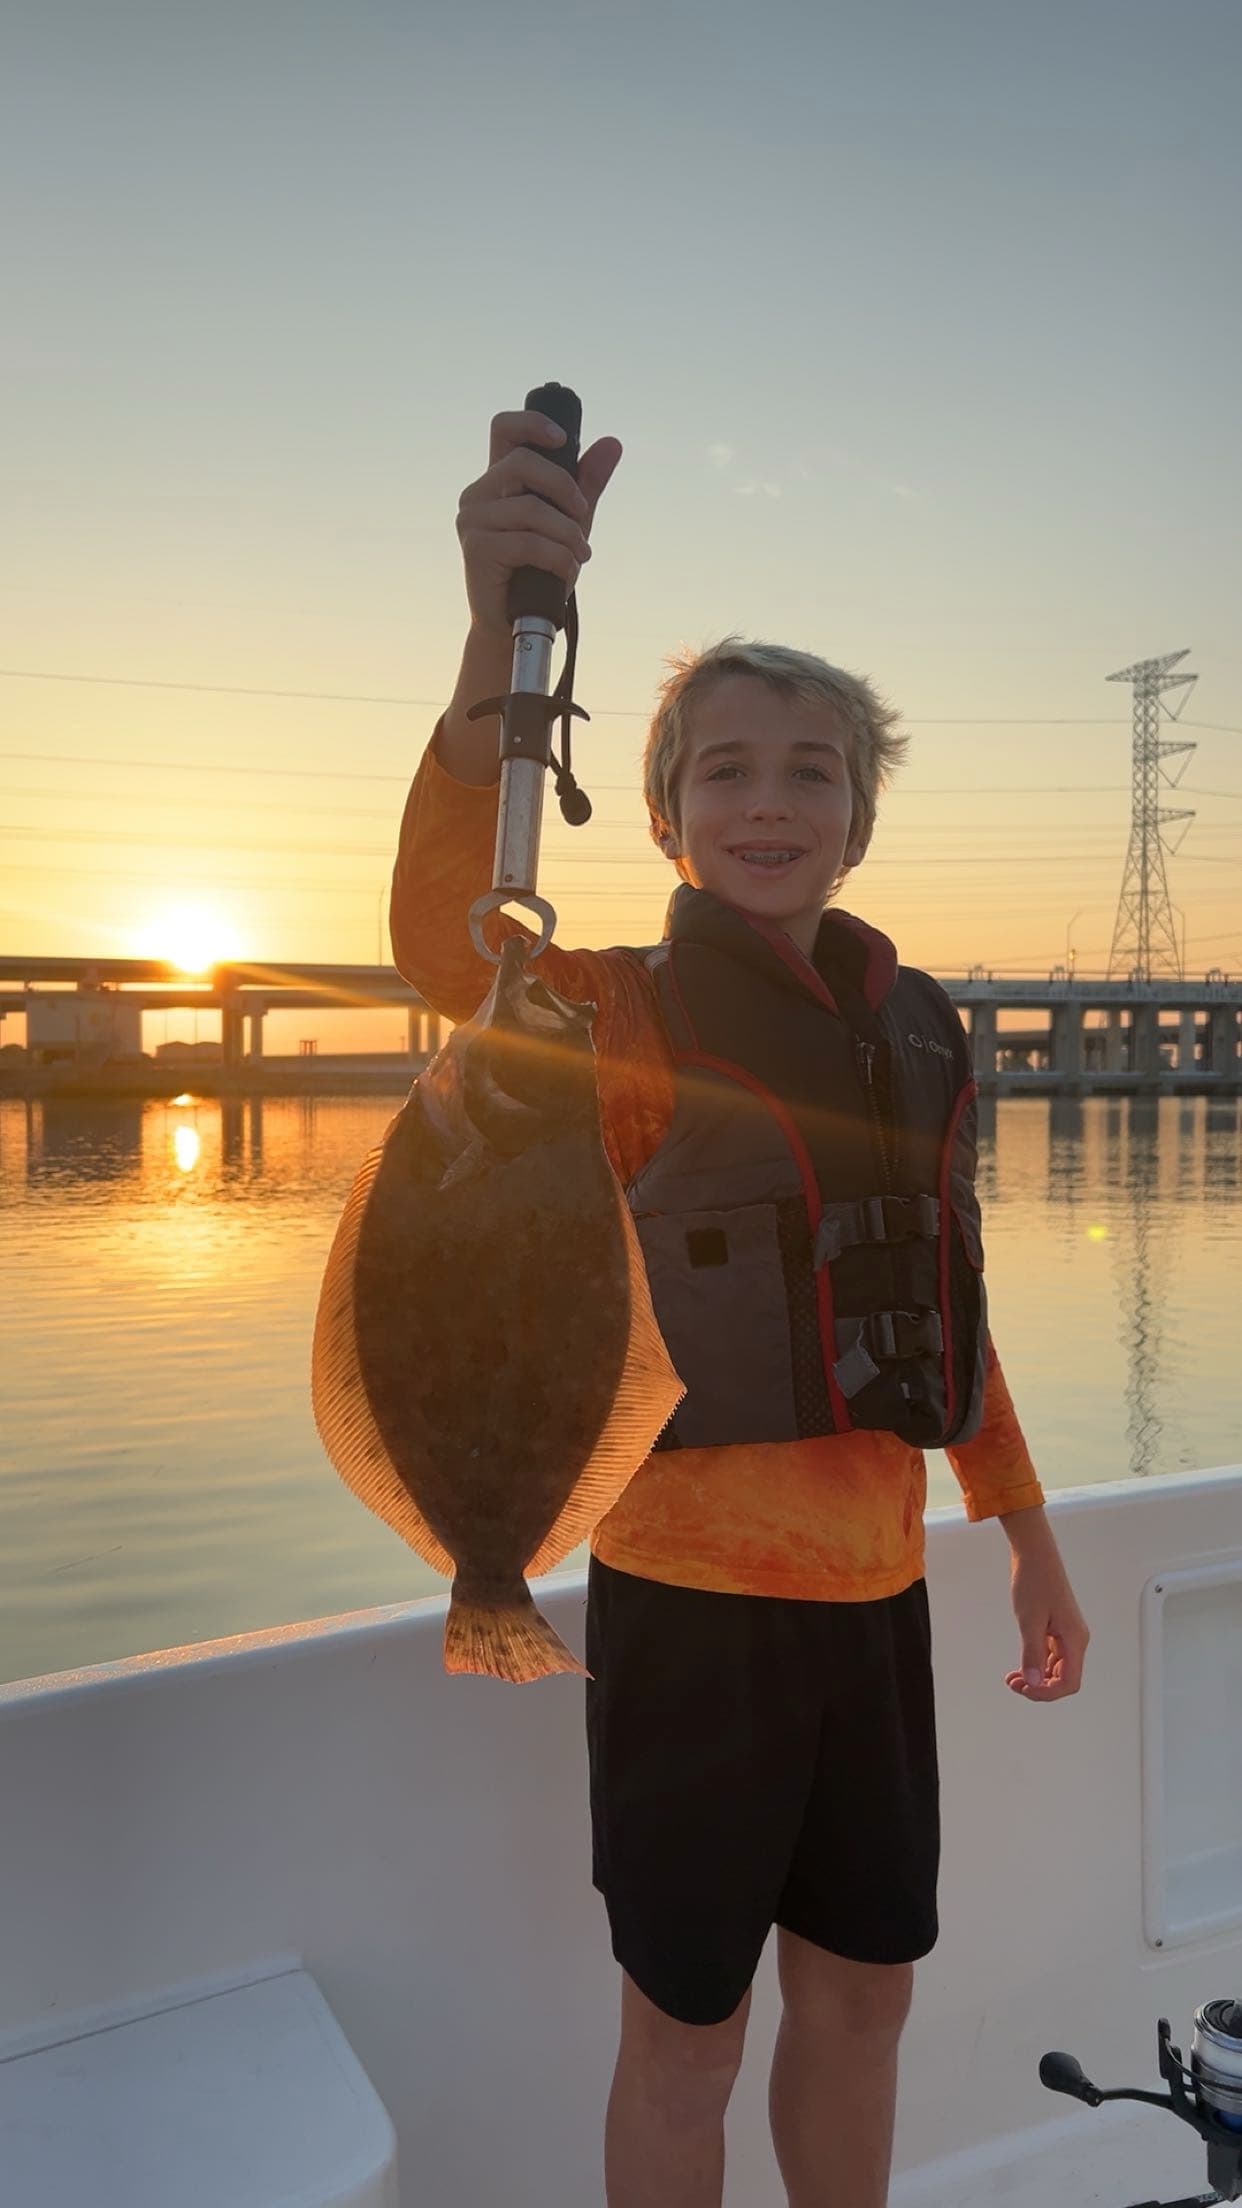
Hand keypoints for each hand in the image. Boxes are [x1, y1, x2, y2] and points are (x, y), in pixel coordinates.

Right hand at [456, 408, 623, 638]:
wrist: (514, 624)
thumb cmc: (539, 571)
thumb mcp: (569, 521)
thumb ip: (586, 484)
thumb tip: (612, 443)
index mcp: (498, 480)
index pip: (504, 428)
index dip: (532, 423)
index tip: (563, 439)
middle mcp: (479, 494)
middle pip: (522, 462)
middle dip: (564, 486)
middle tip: (584, 514)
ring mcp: (473, 520)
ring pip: (531, 508)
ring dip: (567, 534)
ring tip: (579, 556)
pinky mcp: (476, 549)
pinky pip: (528, 542)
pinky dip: (557, 557)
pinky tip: (567, 571)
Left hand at [1003, 1514, 1088, 1702]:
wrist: (1034, 1554)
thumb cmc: (1034, 1580)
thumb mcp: (1029, 1621)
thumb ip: (1032, 1654)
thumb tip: (1034, 1683)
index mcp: (1075, 1639)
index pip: (1069, 1683)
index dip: (1047, 1693)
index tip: (1025, 1689)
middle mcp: (1075, 1639)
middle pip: (1063, 1679)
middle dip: (1039, 1687)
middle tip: (1015, 1683)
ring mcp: (1066, 1634)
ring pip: (1056, 1669)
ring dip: (1036, 1677)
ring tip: (1014, 1678)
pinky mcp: (1057, 1628)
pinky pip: (1050, 1655)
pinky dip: (1036, 1664)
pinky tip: (1020, 1666)